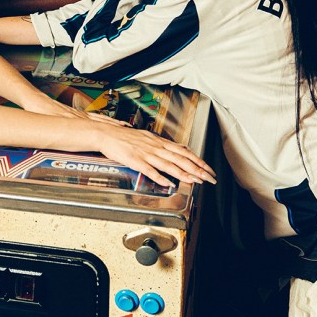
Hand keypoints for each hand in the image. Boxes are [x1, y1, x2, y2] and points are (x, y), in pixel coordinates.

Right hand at [93, 119, 216, 186]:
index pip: (184, 151)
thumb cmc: (126, 137)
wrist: (107, 133)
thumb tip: (180, 147)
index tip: (208, 169)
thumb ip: (164, 144)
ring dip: (183, 173)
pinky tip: (168, 183)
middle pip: (180, 158)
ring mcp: (146, 154)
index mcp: (159, 142)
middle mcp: (155, 147)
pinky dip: (160, 177)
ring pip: (168, 164)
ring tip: (195, 181)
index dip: (198, 161)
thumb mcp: (148, 137)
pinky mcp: (135, 160)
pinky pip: (149, 170)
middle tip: (209, 178)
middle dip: (197, 169)